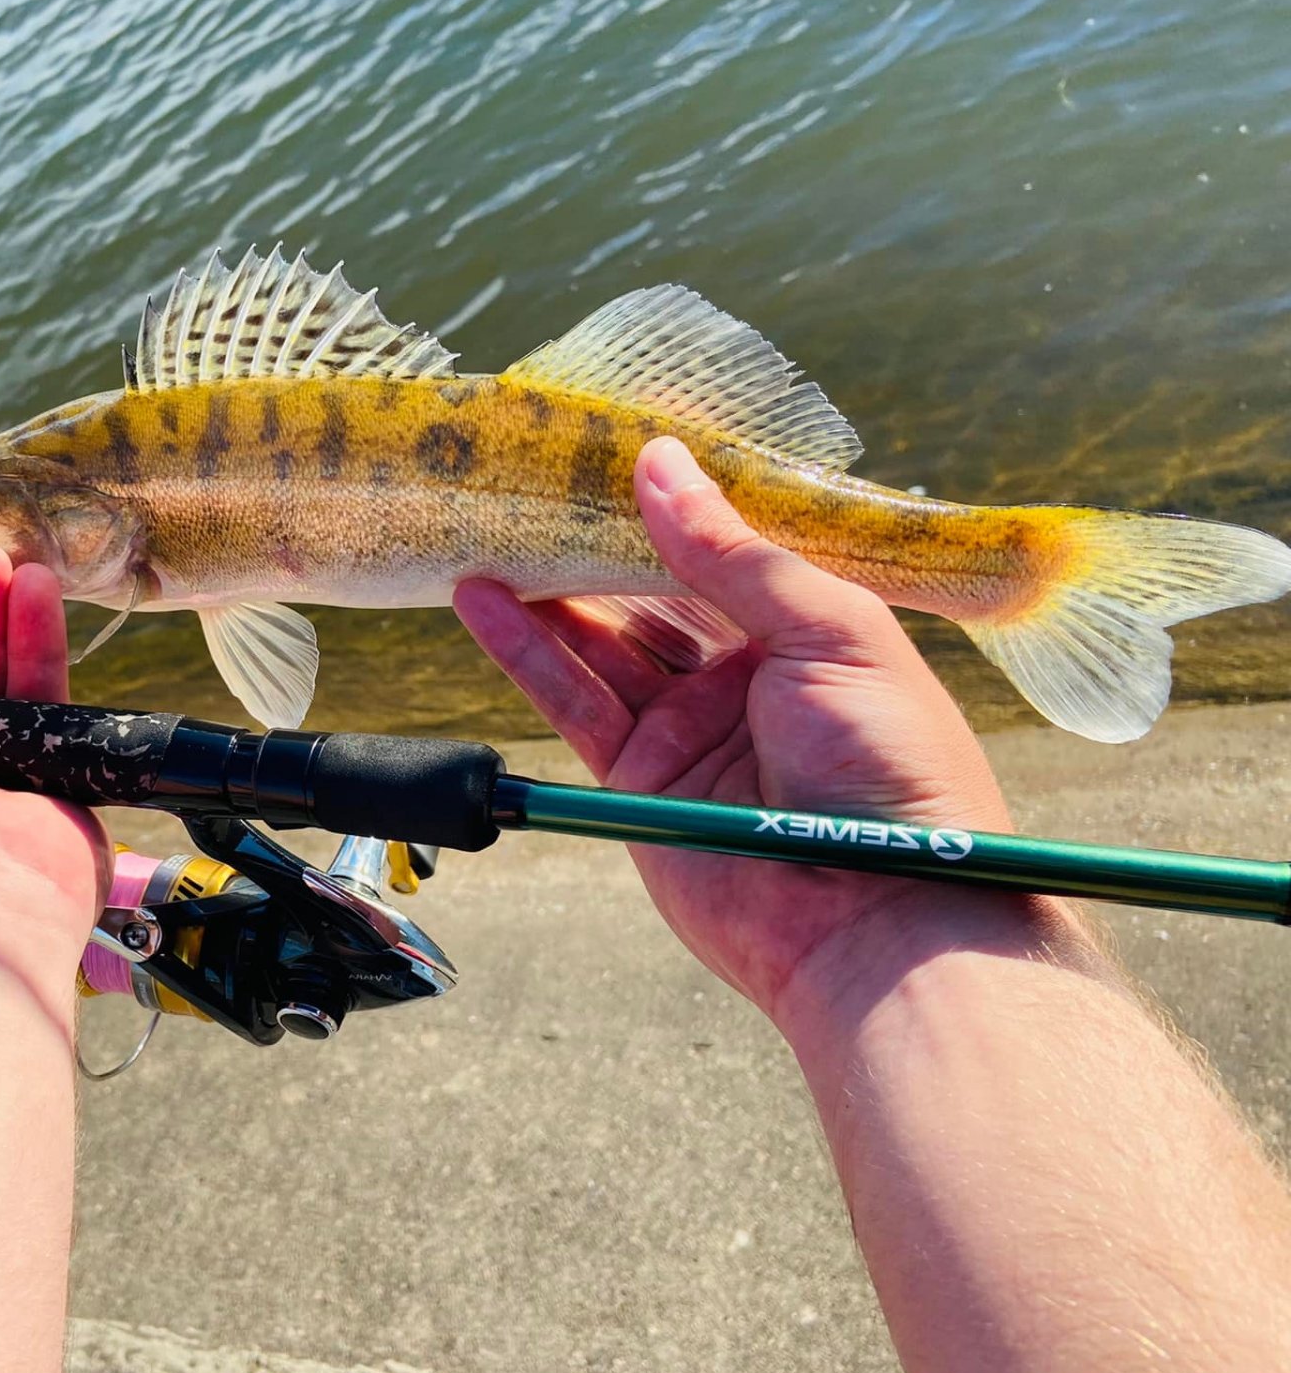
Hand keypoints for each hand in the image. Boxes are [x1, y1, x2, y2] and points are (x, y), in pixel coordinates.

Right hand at [455, 438, 1091, 1031]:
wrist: (878, 924)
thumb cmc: (890, 772)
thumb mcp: (830, 632)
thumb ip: (733, 554)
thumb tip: (660, 462)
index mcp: (813, 631)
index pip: (728, 549)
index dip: (672, 503)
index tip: (610, 447)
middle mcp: (748, 675)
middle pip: (654, 593)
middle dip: (595, 542)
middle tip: (530, 482)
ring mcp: (689, 730)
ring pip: (603, 642)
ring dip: (546, 591)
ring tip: (487, 530)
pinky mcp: (638, 781)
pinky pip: (573, 703)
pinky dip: (526, 652)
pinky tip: (482, 602)